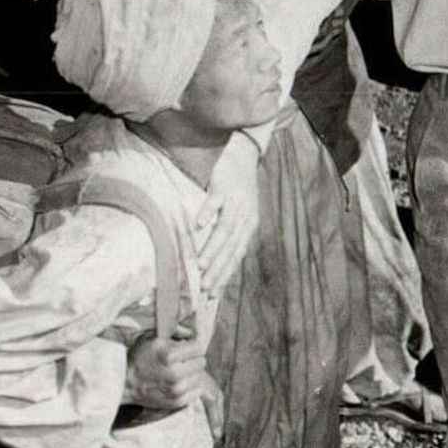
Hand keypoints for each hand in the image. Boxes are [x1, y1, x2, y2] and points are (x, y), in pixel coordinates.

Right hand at [122, 333, 209, 409]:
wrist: (124, 383)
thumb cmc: (138, 358)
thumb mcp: (153, 338)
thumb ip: (175, 332)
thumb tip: (192, 332)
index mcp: (169, 355)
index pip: (197, 347)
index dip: (191, 345)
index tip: (185, 348)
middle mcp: (174, 373)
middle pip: (200, 362)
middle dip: (192, 359)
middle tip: (182, 361)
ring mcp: (176, 390)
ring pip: (200, 377)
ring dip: (192, 373)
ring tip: (180, 372)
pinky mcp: (176, 402)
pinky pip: (197, 392)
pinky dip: (192, 387)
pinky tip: (180, 383)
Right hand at [197, 137, 260, 295]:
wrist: (244, 153)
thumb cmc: (237, 188)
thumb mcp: (240, 213)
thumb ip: (231, 235)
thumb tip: (217, 262)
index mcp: (249, 225)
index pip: (237, 255)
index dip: (226, 274)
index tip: (213, 293)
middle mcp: (245, 215)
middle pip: (231, 247)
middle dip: (218, 269)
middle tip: (205, 287)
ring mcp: (236, 200)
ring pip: (225, 229)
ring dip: (212, 249)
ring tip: (200, 266)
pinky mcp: (224, 185)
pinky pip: (215, 200)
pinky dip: (208, 213)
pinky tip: (198, 225)